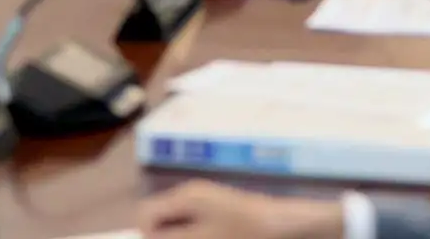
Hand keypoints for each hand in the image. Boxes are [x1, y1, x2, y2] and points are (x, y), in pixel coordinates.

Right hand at [139, 181, 343, 238]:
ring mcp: (207, 203)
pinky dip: (197, 236)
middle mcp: (192, 195)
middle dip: (167, 238)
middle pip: (161, 220)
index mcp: (184, 197)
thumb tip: (148, 236)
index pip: (145, 215)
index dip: (148, 236)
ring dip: (182, 238)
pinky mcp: (220, 213)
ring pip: (179, 227)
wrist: (285, 226)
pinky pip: (196, 228)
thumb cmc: (242, 233)